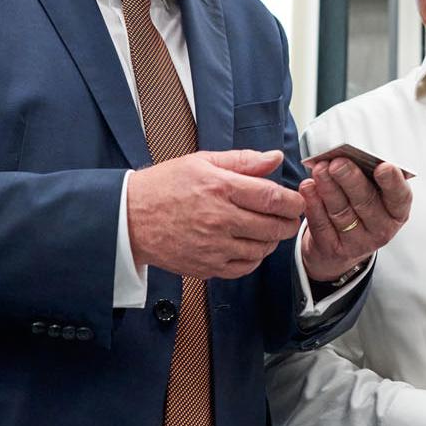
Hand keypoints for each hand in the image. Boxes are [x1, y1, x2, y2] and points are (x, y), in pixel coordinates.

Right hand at [126, 149, 302, 278]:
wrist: (128, 219)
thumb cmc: (163, 187)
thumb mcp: (202, 162)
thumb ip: (243, 161)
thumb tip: (274, 158)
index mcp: (221, 189)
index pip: (273, 198)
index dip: (293, 201)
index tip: (297, 201)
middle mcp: (219, 219)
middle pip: (273, 227)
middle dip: (289, 222)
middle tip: (289, 217)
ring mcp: (213, 247)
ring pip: (262, 249)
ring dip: (272, 240)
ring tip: (267, 229)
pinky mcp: (206, 267)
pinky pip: (244, 268)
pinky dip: (254, 258)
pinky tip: (249, 245)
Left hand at [299, 159, 411, 281]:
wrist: (342, 244)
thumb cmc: (360, 207)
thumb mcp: (371, 192)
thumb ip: (365, 175)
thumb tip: (348, 157)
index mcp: (396, 212)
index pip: (399, 197)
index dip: (392, 182)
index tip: (383, 167)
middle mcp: (381, 229)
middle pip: (366, 203)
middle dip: (350, 180)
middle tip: (337, 163)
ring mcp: (358, 243)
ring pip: (341, 212)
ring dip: (328, 188)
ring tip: (319, 169)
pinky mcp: (334, 250)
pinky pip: (322, 225)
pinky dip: (314, 204)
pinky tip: (308, 188)